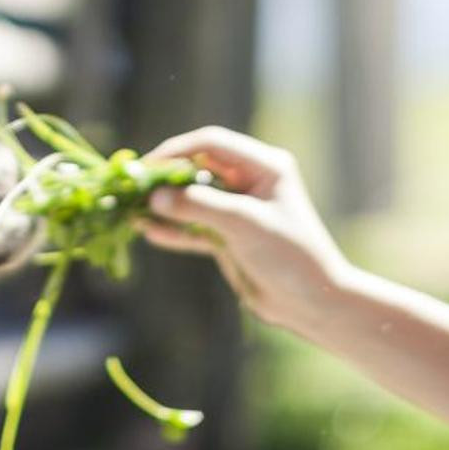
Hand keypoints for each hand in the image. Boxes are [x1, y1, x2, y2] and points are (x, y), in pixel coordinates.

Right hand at [139, 126, 351, 338]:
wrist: (316, 305)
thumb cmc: (291, 256)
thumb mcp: (245, 225)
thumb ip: (199, 207)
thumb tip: (155, 198)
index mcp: (264, 165)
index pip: (211, 144)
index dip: (177, 151)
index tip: (148, 166)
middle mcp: (250, 181)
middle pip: (198, 167)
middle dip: (166, 177)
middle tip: (134, 187)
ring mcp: (238, 210)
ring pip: (193, 198)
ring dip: (166, 205)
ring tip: (133, 210)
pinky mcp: (230, 237)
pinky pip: (194, 227)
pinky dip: (173, 229)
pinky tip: (148, 232)